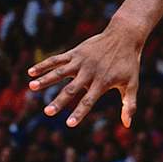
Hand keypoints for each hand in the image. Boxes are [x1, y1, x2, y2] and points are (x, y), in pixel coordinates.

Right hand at [29, 24, 143, 127]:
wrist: (124, 36)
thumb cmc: (128, 63)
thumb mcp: (132, 83)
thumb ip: (129, 104)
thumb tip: (127, 125)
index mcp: (102, 82)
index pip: (89, 101)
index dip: (79, 113)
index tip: (69, 124)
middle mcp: (89, 72)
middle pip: (71, 89)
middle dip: (59, 101)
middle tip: (47, 112)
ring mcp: (81, 61)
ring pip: (60, 72)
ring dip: (45, 79)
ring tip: (32, 87)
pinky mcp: (75, 53)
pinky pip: (57, 59)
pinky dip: (44, 65)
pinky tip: (30, 72)